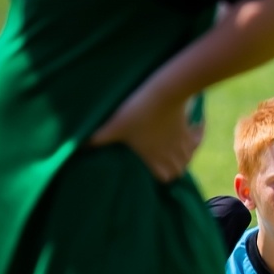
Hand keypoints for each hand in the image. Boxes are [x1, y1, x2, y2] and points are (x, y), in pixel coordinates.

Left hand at [88, 88, 202, 182]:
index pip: (162, 181)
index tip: (146, 173)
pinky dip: (195, 136)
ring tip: (170, 151)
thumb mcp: (113, 127)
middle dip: (169, 169)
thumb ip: (97, 139)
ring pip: (187, 158)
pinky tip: (192, 130)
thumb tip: (76, 146)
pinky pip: (197, 138)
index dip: (155, 179)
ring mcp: (185, 145)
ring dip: (181, 156)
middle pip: (176, 172)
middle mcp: (175, 159)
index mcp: (158, 164)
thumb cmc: (137, 113)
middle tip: (157, 163)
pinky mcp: (191, 130)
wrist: (165, 92)